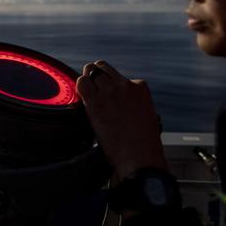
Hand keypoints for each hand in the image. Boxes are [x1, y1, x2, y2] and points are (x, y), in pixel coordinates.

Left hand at [76, 60, 167, 178]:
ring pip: (91, 71)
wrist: (139, 156)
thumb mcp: (146, 116)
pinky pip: (82, 83)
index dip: (111, 87)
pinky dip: (80, 87)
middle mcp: (125, 85)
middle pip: (103, 68)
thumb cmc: (144, 143)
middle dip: (96, 75)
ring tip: (85, 91)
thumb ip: (134, 105)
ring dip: (87, 80)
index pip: (119, 77)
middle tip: (92, 87)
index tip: (109, 97)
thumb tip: (122, 106)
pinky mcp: (95, 102)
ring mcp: (109, 92)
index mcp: (140, 87)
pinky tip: (81, 97)